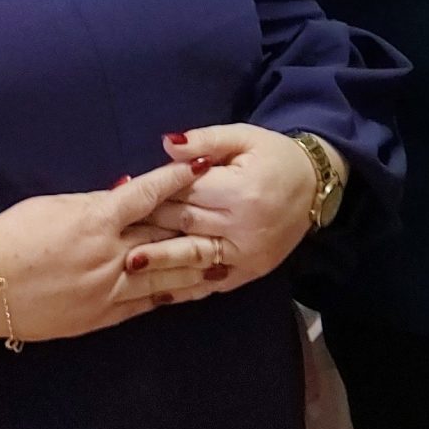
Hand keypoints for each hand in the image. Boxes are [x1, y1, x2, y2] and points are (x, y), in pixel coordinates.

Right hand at [0, 162, 205, 363]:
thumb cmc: (8, 239)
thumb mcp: (51, 207)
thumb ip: (92, 204)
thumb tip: (121, 195)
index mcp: (96, 220)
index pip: (146, 194)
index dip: (176, 180)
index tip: (201, 167)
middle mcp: (111, 255)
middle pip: (164, 236)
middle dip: (195, 225)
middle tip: (227, 216)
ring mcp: (109, 289)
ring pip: (165, 275)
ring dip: (194, 266)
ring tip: (222, 259)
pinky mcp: (101, 316)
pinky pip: (144, 305)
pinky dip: (166, 295)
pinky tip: (186, 290)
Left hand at [134, 124, 320, 287]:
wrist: (317, 186)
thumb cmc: (275, 156)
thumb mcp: (244, 136)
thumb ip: (206, 140)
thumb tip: (166, 144)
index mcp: (240, 190)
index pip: (186, 191)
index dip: (151, 192)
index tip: (118, 193)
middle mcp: (243, 226)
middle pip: (184, 225)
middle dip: (146, 226)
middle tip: (110, 231)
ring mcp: (247, 254)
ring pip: (193, 258)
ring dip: (159, 261)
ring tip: (126, 266)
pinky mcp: (250, 272)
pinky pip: (211, 283)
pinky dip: (185, 288)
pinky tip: (158, 291)